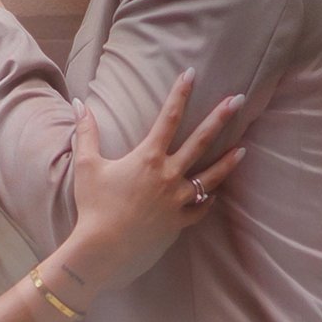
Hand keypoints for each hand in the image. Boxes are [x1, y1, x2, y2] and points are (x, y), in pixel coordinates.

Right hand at [63, 73, 246, 293]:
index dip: (180, 93)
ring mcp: (177, 200)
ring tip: (243, 150)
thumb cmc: (93, 206)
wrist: (103, 248)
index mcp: (148, 158)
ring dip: (227, 162)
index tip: (191, 73)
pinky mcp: (178, 222)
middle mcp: (169, 175)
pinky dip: (207, 201)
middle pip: (201, 141)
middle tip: (237, 100)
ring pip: (210, 177)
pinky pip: (200, 209)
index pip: (168, 117)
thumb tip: (78, 104)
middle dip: (220, 118)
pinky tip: (215, 194)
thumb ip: (85, 132)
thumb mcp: (86, 166)